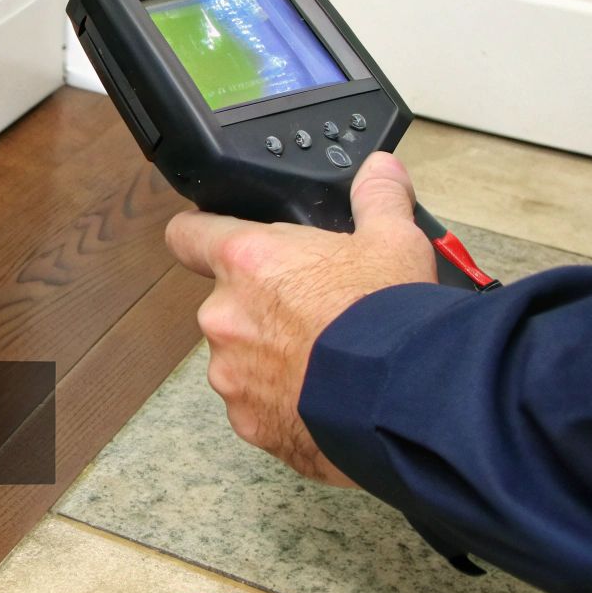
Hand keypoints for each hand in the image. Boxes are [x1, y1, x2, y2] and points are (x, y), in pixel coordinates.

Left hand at [164, 151, 435, 485]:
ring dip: (272, 359)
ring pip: (242, 358)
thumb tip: (381, 169)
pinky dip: (284, 404)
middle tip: (313, 312)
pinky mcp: (249, 423)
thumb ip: (377, 198)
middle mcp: (225, 316)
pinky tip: (325, 399)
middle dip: (263, 308)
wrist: (403, 400)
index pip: (187, 235)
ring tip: (326, 362)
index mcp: (246, 261)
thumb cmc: (388, 317)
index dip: (201, 235)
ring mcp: (232, 374)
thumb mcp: (393, 241)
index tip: (213, 239)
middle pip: (229, 302)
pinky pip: (258, 406)